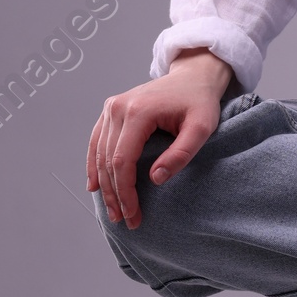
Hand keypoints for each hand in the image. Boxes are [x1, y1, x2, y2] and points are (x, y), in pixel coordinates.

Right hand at [87, 48, 232, 228]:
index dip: (125, 192)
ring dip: (103, 185)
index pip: (122, 161)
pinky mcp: (111, 110)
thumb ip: (181, 154)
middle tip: (124, 220)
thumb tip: (155, 179)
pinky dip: (94, 165)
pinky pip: (97, 141)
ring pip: (99, 153)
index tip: (133, 214)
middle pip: (107, 160)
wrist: (193, 76)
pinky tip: (95, 185)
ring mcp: (111, 107)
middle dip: (114, 194)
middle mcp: (118, 108)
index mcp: (138, 112)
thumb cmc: (200, 102)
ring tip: (113, 210)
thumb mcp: (202, 128)